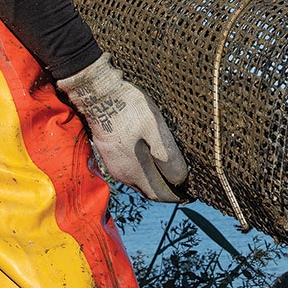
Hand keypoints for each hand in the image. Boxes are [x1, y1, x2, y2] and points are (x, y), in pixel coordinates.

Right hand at [58, 53, 187, 201]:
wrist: (98, 93)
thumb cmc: (129, 109)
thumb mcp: (155, 130)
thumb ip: (168, 157)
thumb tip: (179, 178)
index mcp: (134, 172)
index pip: (158, 194)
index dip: (175, 194)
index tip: (189, 190)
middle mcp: (121, 174)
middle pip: (147, 189)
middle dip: (165, 187)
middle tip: (181, 179)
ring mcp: (112, 164)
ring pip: (137, 179)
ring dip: (153, 176)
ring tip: (168, 167)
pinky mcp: (108, 153)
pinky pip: (129, 168)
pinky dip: (142, 168)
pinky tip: (149, 154)